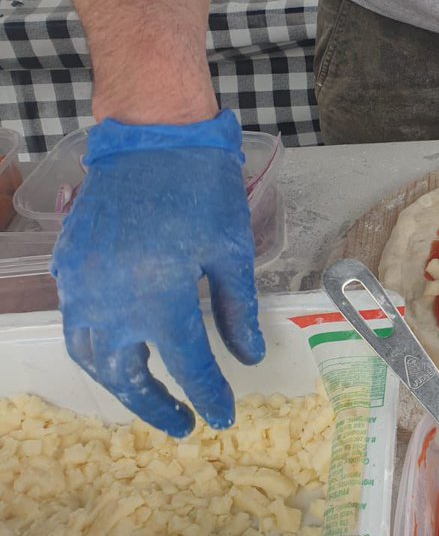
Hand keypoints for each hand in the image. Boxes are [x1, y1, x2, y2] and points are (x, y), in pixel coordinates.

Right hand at [52, 111, 264, 437]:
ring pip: (90, 356)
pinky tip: (123, 352)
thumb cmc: (201, 189)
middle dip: (153, 406)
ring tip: (152, 396)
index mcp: (160, 297)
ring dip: (119, 384)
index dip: (207, 396)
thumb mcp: (232, 252)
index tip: (222, 417)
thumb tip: (247, 357)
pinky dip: (97, 350)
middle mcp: (112, 299)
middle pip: (126, 375)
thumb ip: (236, 312)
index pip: (187, 366)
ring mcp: (82, 283)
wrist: (151, 137)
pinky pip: (76, 323)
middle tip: (181, 423)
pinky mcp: (68, 266)